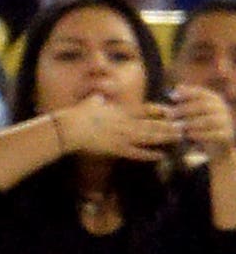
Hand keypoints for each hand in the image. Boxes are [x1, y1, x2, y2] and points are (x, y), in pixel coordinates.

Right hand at [53, 94, 181, 160]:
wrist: (70, 128)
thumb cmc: (77, 114)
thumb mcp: (90, 102)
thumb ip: (98, 100)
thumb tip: (99, 98)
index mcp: (119, 111)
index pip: (144, 109)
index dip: (158, 110)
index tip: (170, 110)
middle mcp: (125, 123)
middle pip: (151, 124)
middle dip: (168, 125)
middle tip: (183, 126)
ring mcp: (122, 136)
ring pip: (148, 137)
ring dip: (164, 138)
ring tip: (178, 138)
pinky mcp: (116, 149)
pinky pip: (136, 153)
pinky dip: (148, 154)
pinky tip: (160, 155)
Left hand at [170, 84, 234, 159]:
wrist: (214, 147)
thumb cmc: (197, 127)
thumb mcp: (191, 114)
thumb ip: (184, 105)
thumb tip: (173, 92)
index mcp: (214, 100)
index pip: (201, 93)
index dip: (187, 93)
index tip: (172, 97)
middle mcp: (222, 108)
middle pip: (204, 106)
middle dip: (185, 109)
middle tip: (170, 115)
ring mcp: (226, 121)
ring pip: (208, 120)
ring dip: (190, 123)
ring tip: (177, 126)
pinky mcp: (227, 135)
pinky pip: (214, 134)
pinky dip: (200, 134)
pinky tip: (188, 135)